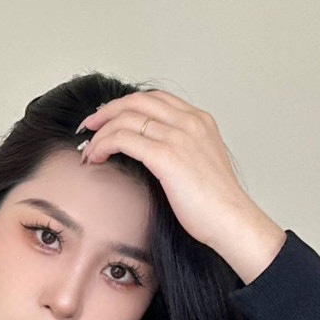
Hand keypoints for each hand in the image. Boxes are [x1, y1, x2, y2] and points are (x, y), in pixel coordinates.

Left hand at [76, 89, 285, 282]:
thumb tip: (154, 155)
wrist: (230, 220)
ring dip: (101, 132)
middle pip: (137, 101)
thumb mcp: (200, 165)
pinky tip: (95, 157)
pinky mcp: (166, 156)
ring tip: (88, 149)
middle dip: (107, 111)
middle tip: (88, 125)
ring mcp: (178, 136)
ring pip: (126, 118)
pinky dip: (104, 144)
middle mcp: (189, 121)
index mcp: (199, 120)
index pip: (155, 98)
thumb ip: (182, 151)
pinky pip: (123, 139)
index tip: (107, 119)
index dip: (126, 105)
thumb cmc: (215, 204)